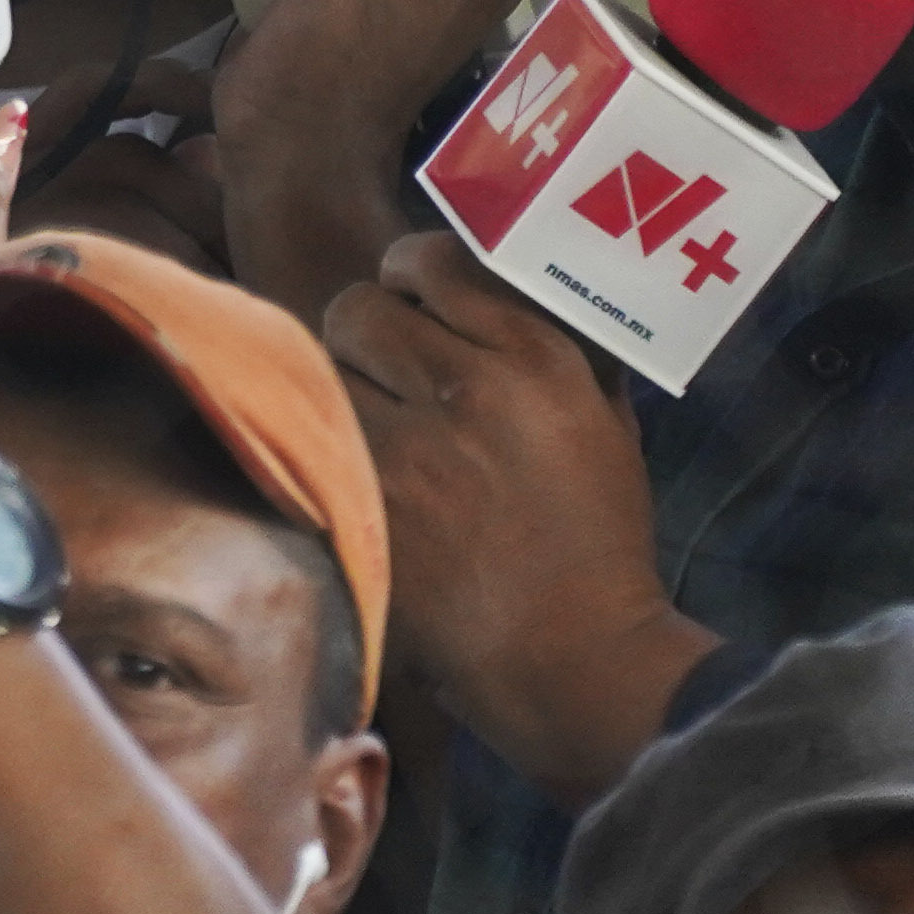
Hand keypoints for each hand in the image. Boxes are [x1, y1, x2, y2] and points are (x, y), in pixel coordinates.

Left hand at [321, 232, 714, 801]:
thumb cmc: (594, 541)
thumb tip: (503, 289)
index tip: (406, 292)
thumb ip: (558, 351)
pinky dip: (321, 443)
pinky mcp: (359, 502)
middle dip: (364, 333)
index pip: (431, 261)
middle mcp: (468, 389)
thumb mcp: (604, 426)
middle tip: (380, 367)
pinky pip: (309, 435)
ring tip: (368, 421)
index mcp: (536, 361)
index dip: (407, 272)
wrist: (568, 652)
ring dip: (338, 386)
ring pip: (320, 366)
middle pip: (357, 307)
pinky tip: (346, 462)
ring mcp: (405, 448)